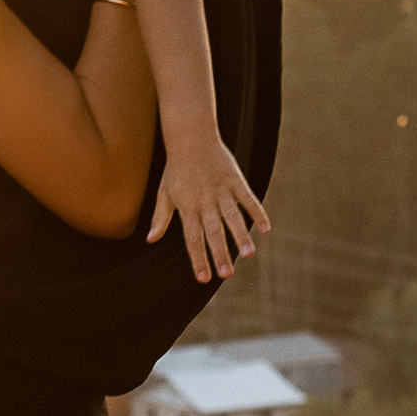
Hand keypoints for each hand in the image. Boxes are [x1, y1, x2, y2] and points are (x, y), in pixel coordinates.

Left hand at [147, 129, 271, 284]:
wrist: (191, 136)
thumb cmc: (176, 168)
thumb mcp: (165, 192)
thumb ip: (160, 217)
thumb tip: (150, 239)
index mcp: (187, 207)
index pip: (192, 238)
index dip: (198, 258)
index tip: (203, 278)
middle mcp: (205, 201)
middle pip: (213, 231)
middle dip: (219, 253)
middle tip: (227, 275)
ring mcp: (221, 190)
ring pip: (232, 217)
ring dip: (240, 236)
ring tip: (248, 255)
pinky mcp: (235, 180)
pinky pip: (248, 198)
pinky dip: (258, 213)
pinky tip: (266, 230)